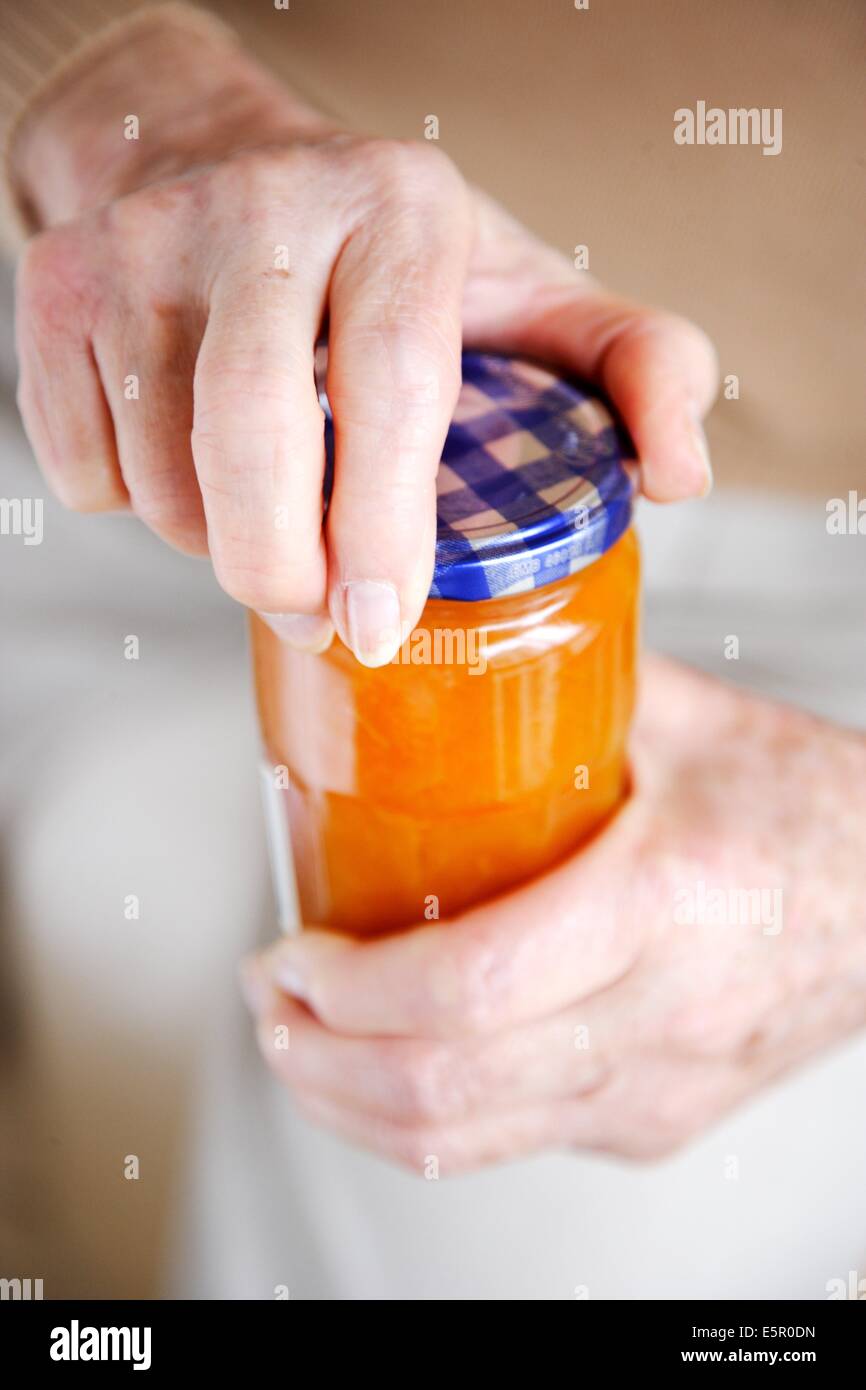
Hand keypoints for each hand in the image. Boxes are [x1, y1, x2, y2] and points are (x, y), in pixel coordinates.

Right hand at [13, 7, 715, 664]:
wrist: (219, 153)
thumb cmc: (392, 259)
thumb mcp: (532, 296)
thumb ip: (636, 367)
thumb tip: (680, 477)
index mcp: (400, 211)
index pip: (392, 388)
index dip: (382, 530)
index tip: (377, 627)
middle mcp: (265, 208)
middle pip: (250, 442)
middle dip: (278, 569)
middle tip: (311, 614)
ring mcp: (143, 240)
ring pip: (160, 476)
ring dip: (213, 541)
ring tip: (262, 512)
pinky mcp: (55, 284)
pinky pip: (85, 467)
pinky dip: (133, 503)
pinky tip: (180, 459)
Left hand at [241, 656, 865, 1172]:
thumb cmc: (806, 807)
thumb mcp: (690, 720)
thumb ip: (569, 675)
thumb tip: (447, 646)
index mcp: (666, 906)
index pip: (474, 986)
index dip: (351, 987)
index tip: (291, 949)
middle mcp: (661, 1021)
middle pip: (447, 1089)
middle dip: (319, 1057)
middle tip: (272, 998)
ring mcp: (656, 1091)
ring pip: (464, 1144)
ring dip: (348, 1102)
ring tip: (299, 1041)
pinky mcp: (651, 1124)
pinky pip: (507, 1146)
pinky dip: (416, 1117)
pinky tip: (381, 1065)